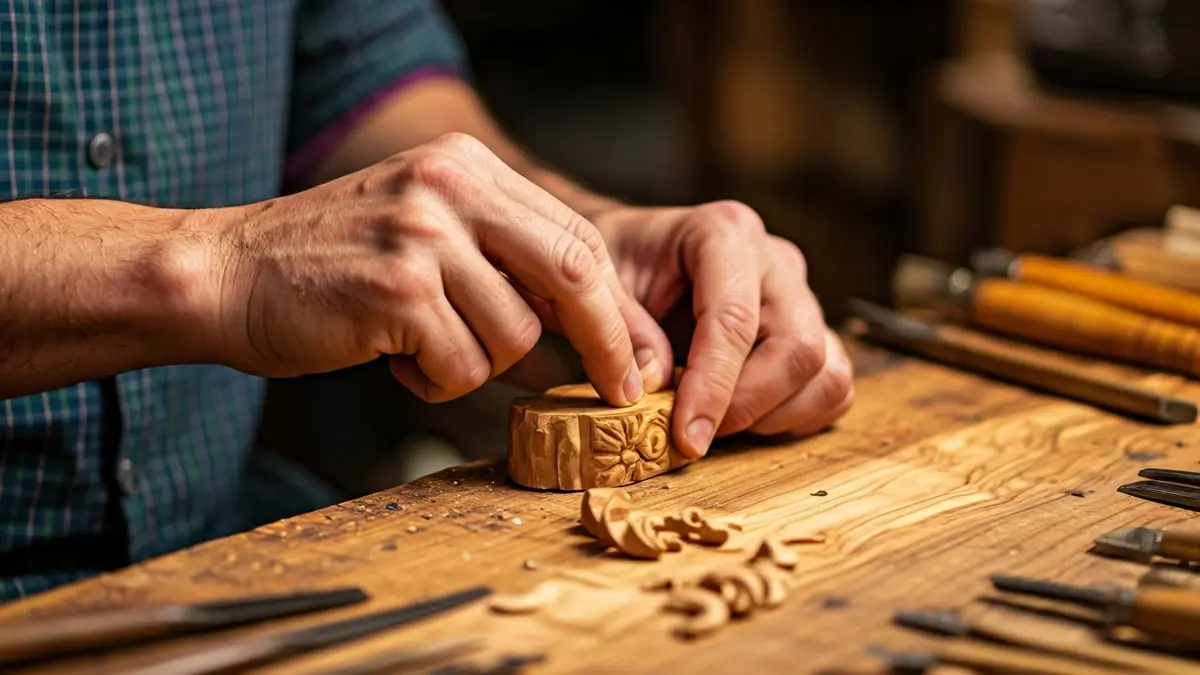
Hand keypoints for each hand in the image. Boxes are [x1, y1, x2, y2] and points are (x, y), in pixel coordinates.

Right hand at [205, 133, 660, 405]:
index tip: (637, 355)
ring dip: (479, 364)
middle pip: (574, 271)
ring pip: (516, 334)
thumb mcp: (426, 234)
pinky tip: (393, 356)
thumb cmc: (332, 270)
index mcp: (467, 168)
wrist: (225, 275)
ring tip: (422, 345)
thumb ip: (503, 264)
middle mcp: (450, 187)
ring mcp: (423, 234)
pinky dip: (436, 379)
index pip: (576, 235)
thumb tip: (600, 333)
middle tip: (618, 390)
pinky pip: (462, 365)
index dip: (617, 304)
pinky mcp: (397, 289)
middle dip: (607, 342)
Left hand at [591, 201, 854, 457]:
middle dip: (746, 406)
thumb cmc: (615, 267)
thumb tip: (656, 381)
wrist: (632, 257)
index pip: (735, 320)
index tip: (686, 437)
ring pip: (825, 372)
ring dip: (774, 416)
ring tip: (717, 421)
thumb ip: (620, 328)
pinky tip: (744, 416)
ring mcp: (801, 296)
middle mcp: (774, 261)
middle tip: (694, 433)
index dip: (714, 387)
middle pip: (797, 348)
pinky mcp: (812, 331)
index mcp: (724, 232)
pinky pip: (832, 388)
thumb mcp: (594, 284)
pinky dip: (794, 417)